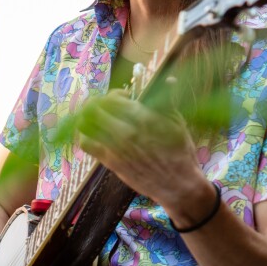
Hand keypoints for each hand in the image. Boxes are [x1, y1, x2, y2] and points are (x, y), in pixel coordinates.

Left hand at [76, 90, 203, 206]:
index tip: (125, 98)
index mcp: (142, 118)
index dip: (116, 95)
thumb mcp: (177, 122)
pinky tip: (94, 134)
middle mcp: (125, 131)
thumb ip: (166, 100)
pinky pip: (87, 144)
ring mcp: (115, 147)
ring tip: (97, 117)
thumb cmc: (181, 152)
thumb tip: (167, 80)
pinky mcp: (111, 162)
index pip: (112, 99)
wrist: (179, 186)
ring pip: (86, 124)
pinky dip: (85, 135)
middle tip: (109, 107)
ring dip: (88, 116)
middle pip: (95, 108)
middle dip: (100, 104)